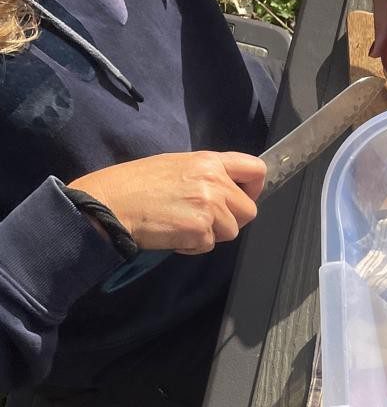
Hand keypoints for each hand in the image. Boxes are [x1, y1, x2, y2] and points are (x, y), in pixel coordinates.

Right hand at [70, 151, 264, 253]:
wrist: (111, 202)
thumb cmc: (136, 184)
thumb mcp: (176, 165)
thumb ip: (206, 175)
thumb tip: (227, 189)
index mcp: (209, 161)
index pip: (256, 169)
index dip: (253, 187)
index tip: (243, 196)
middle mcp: (214, 181)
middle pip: (249, 210)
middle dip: (230, 219)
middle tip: (203, 218)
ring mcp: (209, 207)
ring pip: (231, 231)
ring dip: (210, 234)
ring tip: (182, 223)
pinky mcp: (199, 230)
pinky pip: (209, 245)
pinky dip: (193, 245)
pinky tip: (173, 233)